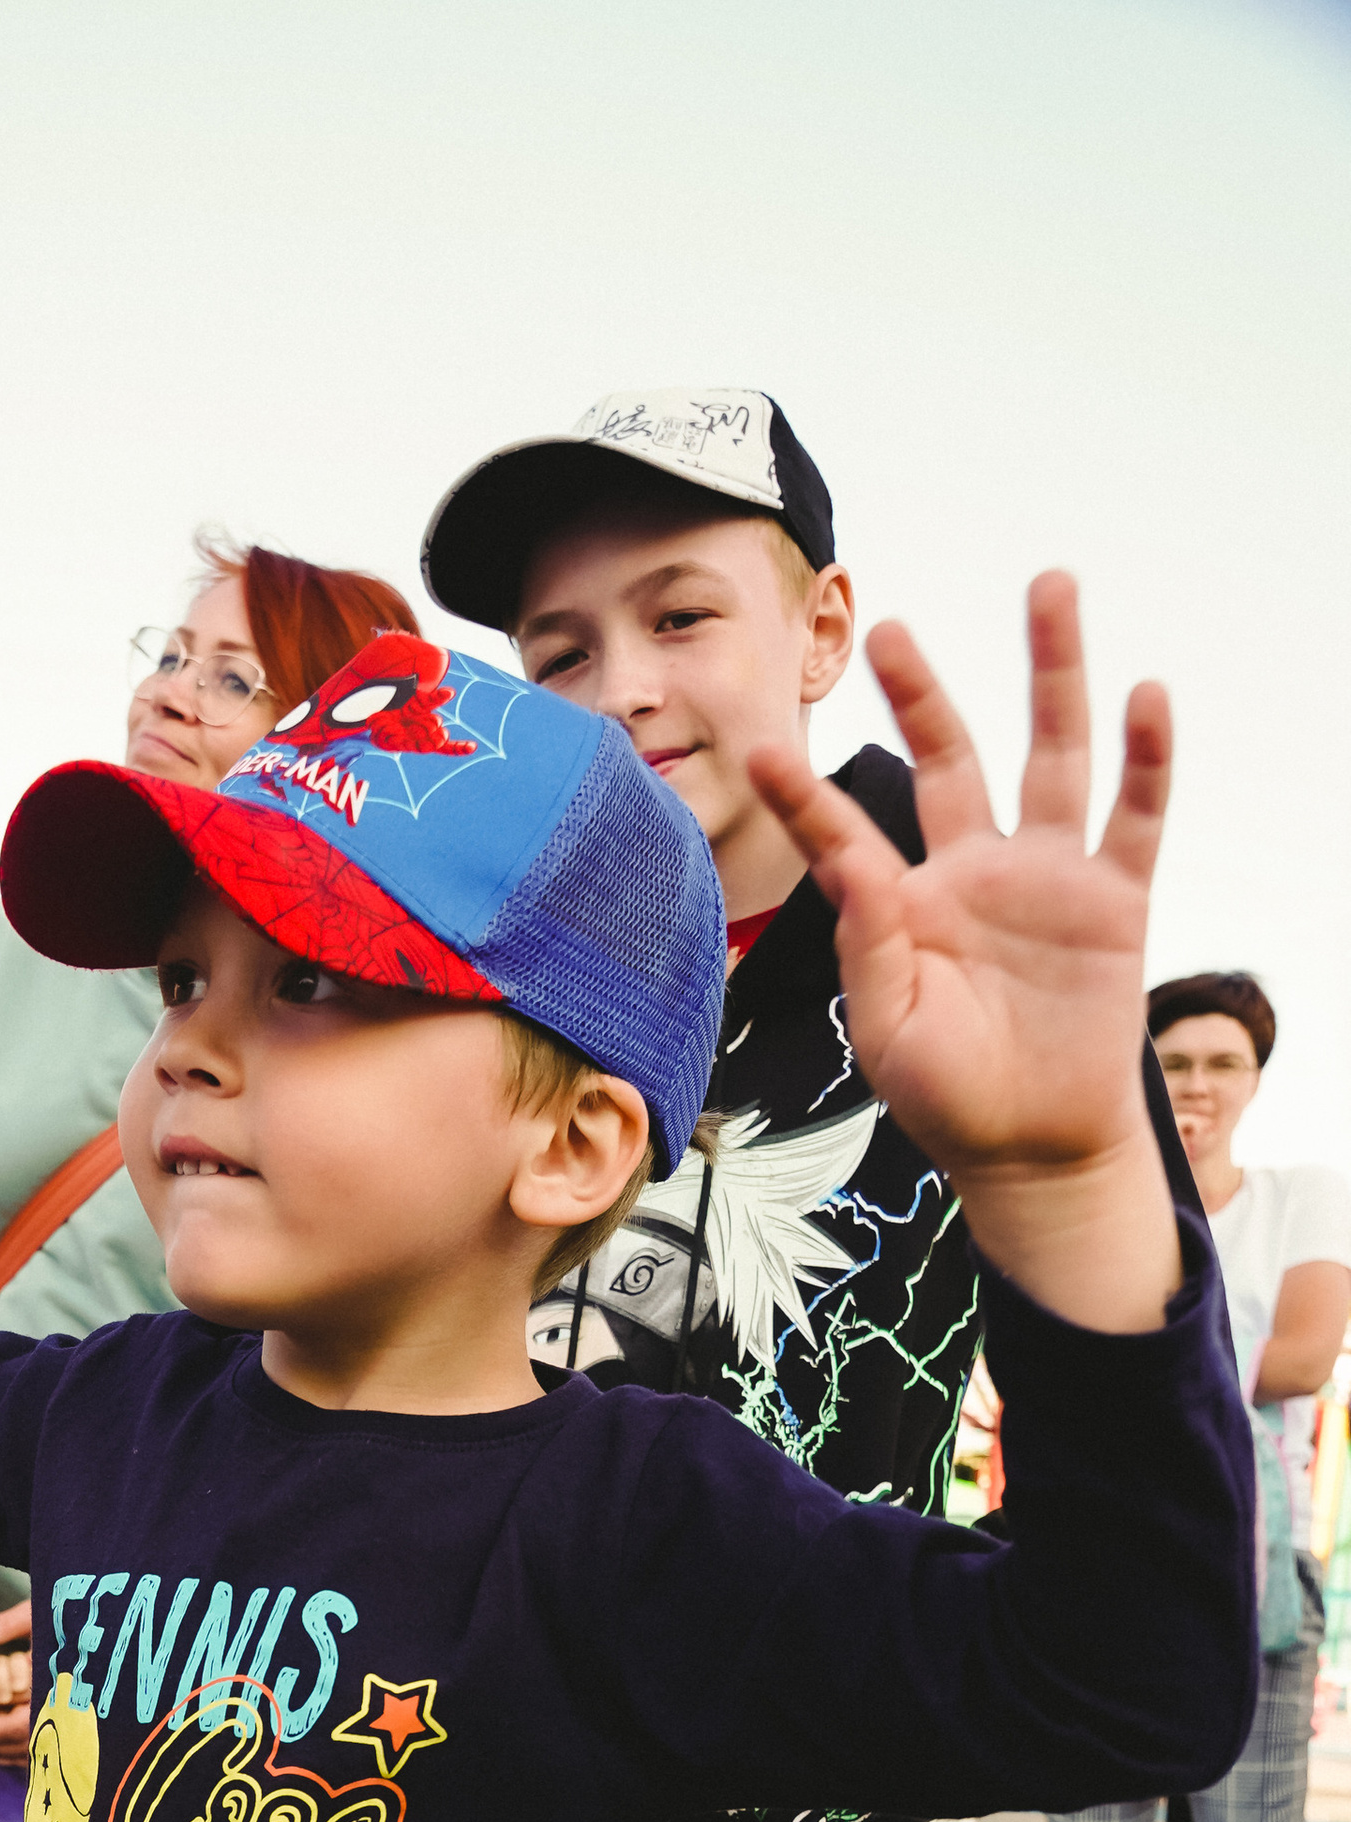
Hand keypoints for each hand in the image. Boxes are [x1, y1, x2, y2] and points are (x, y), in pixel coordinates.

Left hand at [748, 576, 1177, 1329]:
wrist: (1034, 1150)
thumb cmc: (949, 1098)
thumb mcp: (889, 1031)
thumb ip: (870, 950)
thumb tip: (858, 870)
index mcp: (904, 907)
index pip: (845, 833)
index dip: (803, 794)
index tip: (759, 747)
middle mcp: (973, 873)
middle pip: (948, 756)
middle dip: (920, 691)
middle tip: (885, 625)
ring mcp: (1046, 878)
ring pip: (1051, 753)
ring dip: (1052, 671)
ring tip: (1051, 587)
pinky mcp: (1112, 901)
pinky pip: (1135, 815)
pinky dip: (1147, 756)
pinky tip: (1146, 695)